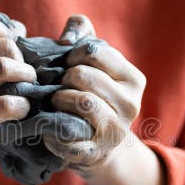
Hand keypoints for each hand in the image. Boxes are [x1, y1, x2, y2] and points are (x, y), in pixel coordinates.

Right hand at [0, 14, 35, 175]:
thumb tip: (18, 28)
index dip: (9, 36)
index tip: (14, 54)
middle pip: (2, 46)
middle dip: (23, 60)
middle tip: (26, 77)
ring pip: (2, 67)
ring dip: (25, 77)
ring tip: (29, 89)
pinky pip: (3, 104)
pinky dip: (21, 105)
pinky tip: (22, 110)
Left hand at [44, 14, 146, 176]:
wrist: (100, 143)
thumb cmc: (94, 92)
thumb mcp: (95, 60)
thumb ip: (83, 32)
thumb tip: (66, 39)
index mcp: (134, 79)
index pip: (94, 50)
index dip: (73, 54)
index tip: (68, 65)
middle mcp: (131, 105)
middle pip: (82, 75)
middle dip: (63, 78)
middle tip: (59, 86)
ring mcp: (115, 130)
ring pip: (80, 101)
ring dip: (58, 99)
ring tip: (55, 102)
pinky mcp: (95, 152)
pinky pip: (67, 133)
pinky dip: (52, 128)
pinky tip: (50, 126)